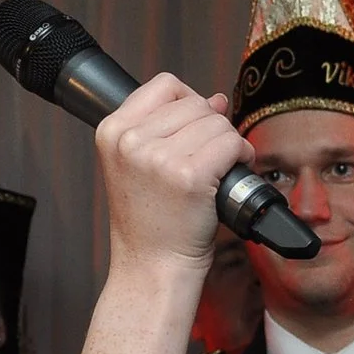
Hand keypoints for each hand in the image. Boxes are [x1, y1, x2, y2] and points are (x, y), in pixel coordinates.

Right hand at [93, 73, 251, 270]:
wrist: (152, 268)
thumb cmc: (151, 222)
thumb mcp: (141, 166)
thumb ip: (170, 127)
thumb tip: (216, 99)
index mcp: (111, 131)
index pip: (164, 86)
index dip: (189, 102)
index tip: (193, 130)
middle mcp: (130, 141)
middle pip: (195, 102)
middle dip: (211, 128)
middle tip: (207, 160)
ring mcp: (158, 158)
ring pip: (217, 122)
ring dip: (228, 143)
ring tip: (217, 170)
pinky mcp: (188, 176)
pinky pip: (231, 143)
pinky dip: (242, 156)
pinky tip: (231, 174)